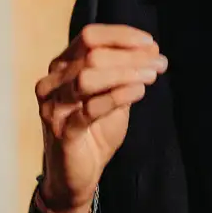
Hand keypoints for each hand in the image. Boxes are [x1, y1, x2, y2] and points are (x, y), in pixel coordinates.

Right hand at [35, 24, 166, 211]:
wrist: (76, 177)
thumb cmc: (94, 132)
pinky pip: (90, 109)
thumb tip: (152, 49)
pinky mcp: (62, 131)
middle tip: (159, 62)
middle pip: (91, 54)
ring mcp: (54, 107)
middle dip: (130, 55)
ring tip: (152, 75)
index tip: (151, 43)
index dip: (122, 35)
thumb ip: (126, 74)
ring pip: (88, 77)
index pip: (89, 36)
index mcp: (62, 67)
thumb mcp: (113, 97)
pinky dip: (117, 96)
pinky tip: (139, 91)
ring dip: (125, 72)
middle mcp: (52, 82)